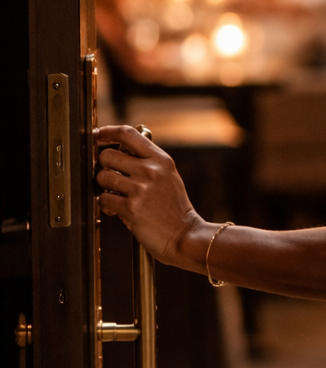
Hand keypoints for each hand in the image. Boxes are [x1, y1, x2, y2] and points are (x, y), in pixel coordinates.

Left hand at [95, 125, 205, 264]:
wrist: (185, 235)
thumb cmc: (175, 209)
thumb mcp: (169, 176)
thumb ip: (148, 162)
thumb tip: (119, 150)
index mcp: (161, 160)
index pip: (128, 134)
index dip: (107, 132)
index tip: (98, 135)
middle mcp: (151, 171)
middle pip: (107, 155)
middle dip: (104, 167)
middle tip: (112, 178)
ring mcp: (140, 189)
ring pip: (102, 177)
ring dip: (105, 188)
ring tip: (117, 196)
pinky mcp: (131, 208)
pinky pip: (103, 199)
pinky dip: (107, 206)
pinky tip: (118, 210)